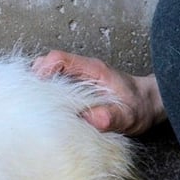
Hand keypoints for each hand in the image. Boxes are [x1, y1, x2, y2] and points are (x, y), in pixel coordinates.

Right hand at [32, 50, 166, 135]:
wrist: (149, 104)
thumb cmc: (139, 108)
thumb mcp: (130, 116)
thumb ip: (113, 117)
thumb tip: (93, 119)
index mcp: (92, 70)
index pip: (59, 59)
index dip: (42, 71)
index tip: (35, 91)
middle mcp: (81, 71)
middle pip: (46, 64)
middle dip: (33, 81)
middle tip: (30, 103)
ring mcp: (77, 79)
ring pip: (47, 75)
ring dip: (37, 89)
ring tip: (34, 108)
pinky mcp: (74, 89)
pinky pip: (52, 86)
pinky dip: (44, 96)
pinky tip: (44, 112)